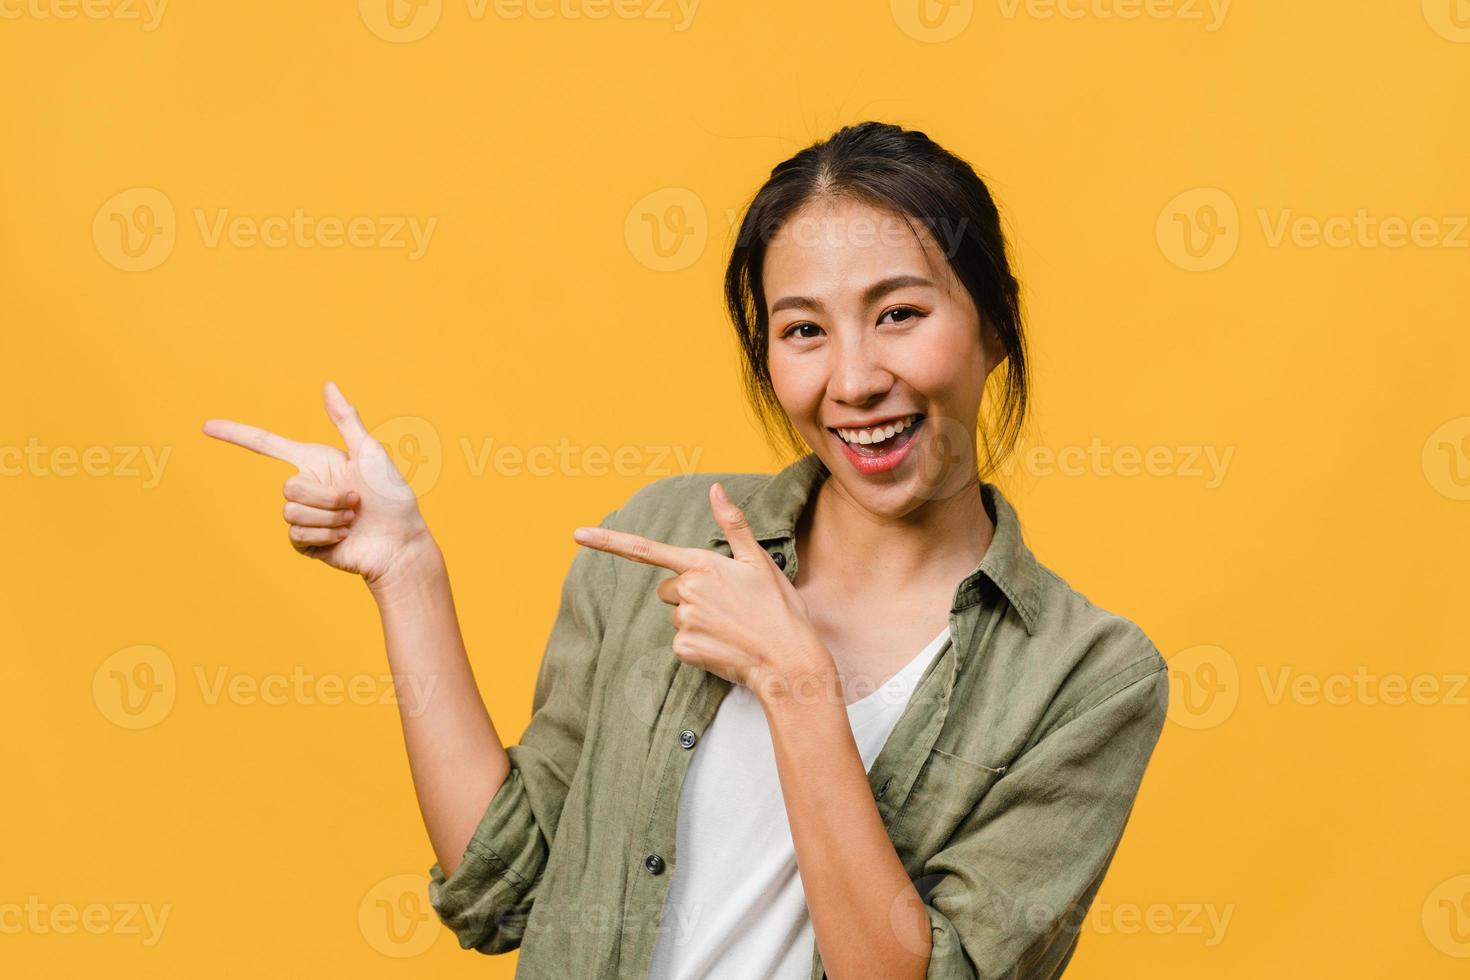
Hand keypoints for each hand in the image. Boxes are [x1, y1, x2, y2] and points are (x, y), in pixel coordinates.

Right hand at [203, 381, 431, 587]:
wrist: (400, 544)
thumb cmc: (393, 497)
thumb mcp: (371, 454)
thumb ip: (346, 421)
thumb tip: (328, 384)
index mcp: (317, 462)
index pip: (268, 446)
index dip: (237, 435)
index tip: (206, 426)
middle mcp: (307, 487)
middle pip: (288, 486)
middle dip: (327, 497)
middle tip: (356, 502)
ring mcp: (304, 516)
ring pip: (291, 512)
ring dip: (329, 517)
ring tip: (352, 521)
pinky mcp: (305, 542)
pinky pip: (296, 534)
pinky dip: (325, 535)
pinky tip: (343, 537)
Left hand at [572, 482, 834, 703]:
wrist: (788, 660)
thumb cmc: (778, 609)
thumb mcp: (759, 561)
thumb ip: (733, 524)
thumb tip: (716, 489)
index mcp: (702, 565)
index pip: (645, 550)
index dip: (607, 541)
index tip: (577, 534)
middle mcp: (687, 591)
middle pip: (669, 590)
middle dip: (690, 595)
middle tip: (726, 605)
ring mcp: (684, 622)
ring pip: (677, 616)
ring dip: (697, 620)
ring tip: (730, 626)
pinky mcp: (684, 650)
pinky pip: (681, 643)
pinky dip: (699, 645)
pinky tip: (724, 645)